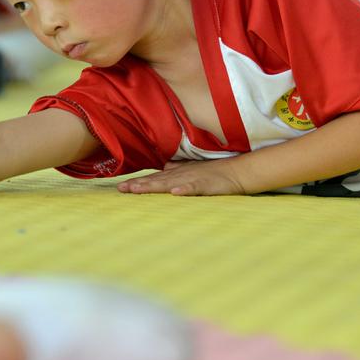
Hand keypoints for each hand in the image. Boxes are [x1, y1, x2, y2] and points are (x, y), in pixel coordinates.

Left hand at [116, 158, 246, 195]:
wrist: (238, 171)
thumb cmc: (215, 172)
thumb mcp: (194, 169)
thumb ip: (178, 168)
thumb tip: (165, 166)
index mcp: (178, 173)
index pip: (155, 178)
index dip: (139, 182)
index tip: (122, 187)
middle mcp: (182, 175)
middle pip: (157, 181)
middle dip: (138, 185)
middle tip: (121, 189)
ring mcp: (193, 179)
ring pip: (169, 183)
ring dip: (153, 186)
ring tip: (137, 190)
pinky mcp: (206, 185)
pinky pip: (194, 188)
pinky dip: (184, 190)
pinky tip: (174, 193)